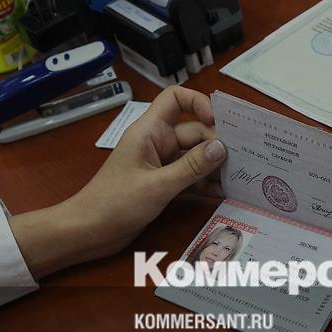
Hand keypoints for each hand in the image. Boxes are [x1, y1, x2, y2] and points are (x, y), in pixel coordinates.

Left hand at [9, 86, 228, 278]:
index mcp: (150, 131)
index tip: (217, 121)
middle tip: (244, 159)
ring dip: (214, 166)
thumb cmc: (114, 203)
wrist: (87, 232)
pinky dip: (205, 183)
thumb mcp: (157, 186)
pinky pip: (190, 177)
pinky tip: (224, 193)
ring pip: (195, 157)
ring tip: (241, 177)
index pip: (175, 98)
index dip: (198, 102)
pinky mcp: (163, 184)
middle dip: (216, 144)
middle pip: (194, 132)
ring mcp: (160, 164)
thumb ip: (191, 167)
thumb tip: (222, 148)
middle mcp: (157, 143)